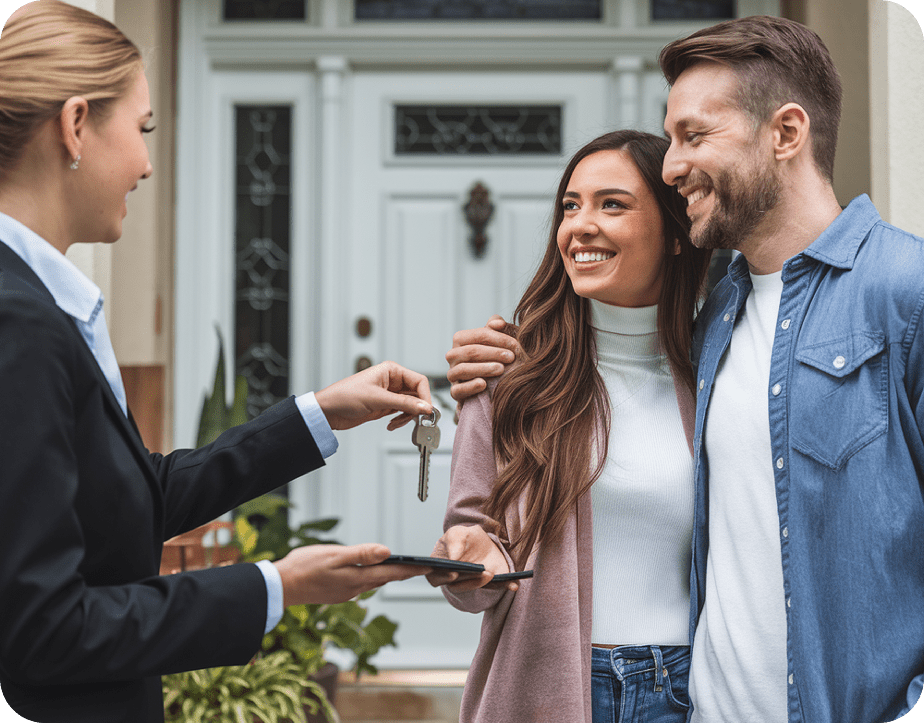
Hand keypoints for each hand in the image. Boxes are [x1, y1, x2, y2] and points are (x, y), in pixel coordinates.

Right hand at [274, 543, 426, 605]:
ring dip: (389, 576)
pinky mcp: (338, 592)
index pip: (392, 574)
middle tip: (424, 568)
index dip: (412, 570)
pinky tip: (372, 572)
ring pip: (373, 582)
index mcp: (357, 579)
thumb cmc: (304, 567)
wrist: (281, 586)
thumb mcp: (334, 555)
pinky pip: (361, 583)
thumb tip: (387, 552)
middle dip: (405, 574)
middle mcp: (355, 589)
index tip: (430, 568)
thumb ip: (361, 554)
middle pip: (385, 579)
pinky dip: (372, 577)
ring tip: (404, 569)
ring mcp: (346, 593)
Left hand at [315, 361, 432, 430]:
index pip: (419, 381)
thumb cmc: (344, 396)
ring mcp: (389, 395)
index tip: (427, 410)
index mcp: (391, 371)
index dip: (425, 396)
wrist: (328, 411)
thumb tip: (425, 407)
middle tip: (417, 420)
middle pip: (417, 395)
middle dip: (417, 409)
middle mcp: (392, 381)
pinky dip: (400, 421)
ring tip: (396, 423)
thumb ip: (404, 404)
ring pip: (411, 406)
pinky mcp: (385, 407)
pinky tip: (391, 425)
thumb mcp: (377, 399)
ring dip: (407, 417)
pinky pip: (402, 414)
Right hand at [426, 525, 518, 592]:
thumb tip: (454, 558)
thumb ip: (453, 543)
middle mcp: (453, 580)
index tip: (454, 573)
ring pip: (475, 587)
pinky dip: (505, 585)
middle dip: (468, 580)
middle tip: (478, 572)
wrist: (479, 540)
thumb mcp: (456, 534)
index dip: (442, 576)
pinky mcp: (488, 583)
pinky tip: (513, 585)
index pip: (435, 577)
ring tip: (491, 573)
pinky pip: (495, 587)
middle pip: (456, 585)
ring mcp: (471, 583)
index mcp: (439, 568)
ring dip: (483, 583)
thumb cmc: (462, 539)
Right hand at [446, 316, 519, 402]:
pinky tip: (484, 385)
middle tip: (512, 357)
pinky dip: (470, 386)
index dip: (499, 338)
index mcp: (461, 339)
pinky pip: (457, 390)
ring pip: (462, 369)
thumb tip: (498, 323)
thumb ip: (497, 329)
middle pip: (471, 351)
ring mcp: (452, 374)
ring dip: (483, 368)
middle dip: (493, 353)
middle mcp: (453, 355)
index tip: (516, 345)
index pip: (479, 335)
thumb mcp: (496, 341)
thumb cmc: (493, 358)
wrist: (489, 387)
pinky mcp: (455, 392)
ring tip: (501, 369)